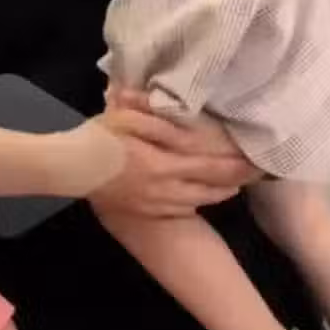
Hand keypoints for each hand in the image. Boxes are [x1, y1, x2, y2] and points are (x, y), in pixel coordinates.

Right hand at [88, 90, 259, 218]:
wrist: (70, 168)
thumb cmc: (100, 137)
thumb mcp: (130, 118)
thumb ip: (164, 121)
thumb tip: (195, 124)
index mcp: (166, 165)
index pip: (214, 167)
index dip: (239, 166)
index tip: (260, 162)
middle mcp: (166, 190)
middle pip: (212, 190)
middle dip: (235, 182)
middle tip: (254, 175)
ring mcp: (155, 205)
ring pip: (198, 203)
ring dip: (218, 194)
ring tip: (231, 186)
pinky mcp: (144, 212)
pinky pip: (180, 211)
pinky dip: (196, 203)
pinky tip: (198, 196)